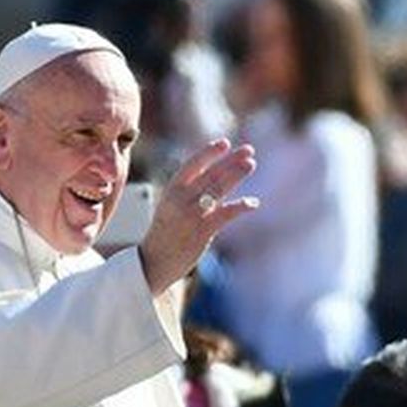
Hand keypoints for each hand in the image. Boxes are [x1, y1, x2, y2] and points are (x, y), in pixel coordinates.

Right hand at [139, 138, 256, 295]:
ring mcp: (192, 214)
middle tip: (249, 150)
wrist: (152, 263)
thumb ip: (188, 193)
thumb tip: (214, 178)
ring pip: (219, 188)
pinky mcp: (202, 231)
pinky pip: (226, 213)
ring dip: (237, 175)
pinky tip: (253, 203)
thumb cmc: (164, 235)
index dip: (209, 152)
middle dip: (231, 161)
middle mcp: (181, 199)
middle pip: (210, 174)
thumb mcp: (169, 208)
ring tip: (250, 165)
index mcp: (171, 191)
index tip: (225, 143)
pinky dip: (241, 206)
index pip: (191, 165)